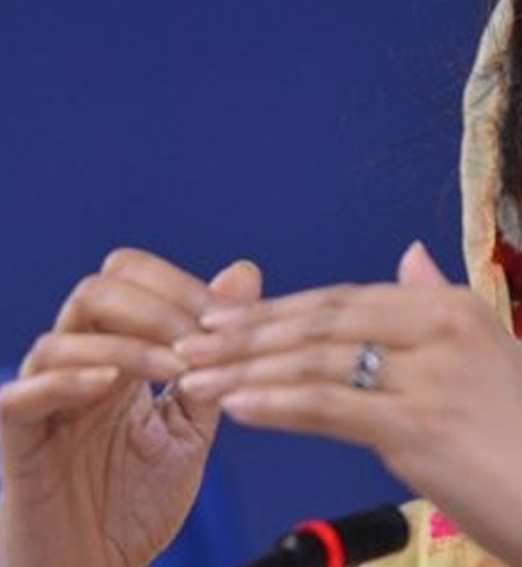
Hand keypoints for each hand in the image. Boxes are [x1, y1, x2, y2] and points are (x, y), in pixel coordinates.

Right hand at [0, 249, 260, 566]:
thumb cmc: (138, 503)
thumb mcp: (193, 422)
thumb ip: (217, 354)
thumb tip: (244, 273)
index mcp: (118, 356)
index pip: (130, 280)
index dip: (178, 285)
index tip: (227, 316)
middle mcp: (77, 368)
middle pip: (98, 291)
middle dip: (159, 305)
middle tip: (201, 338)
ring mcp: (43, 401)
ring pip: (63, 337)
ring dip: (129, 346)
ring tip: (176, 371)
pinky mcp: (17, 441)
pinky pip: (21, 394)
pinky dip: (65, 380)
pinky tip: (109, 385)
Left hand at [175, 243, 521, 566]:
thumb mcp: (492, 357)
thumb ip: (442, 303)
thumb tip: (411, 254)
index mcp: (457, 307)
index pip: (346, 298)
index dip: (278, 309)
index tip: (227, 321)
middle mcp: (445, 328)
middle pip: (324, 321)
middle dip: (249, 333)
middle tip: (191, 343)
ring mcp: (433, 375)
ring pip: (318, 361)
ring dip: (247, 370)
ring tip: (196, 379)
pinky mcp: (420, 425)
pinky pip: (331, 407)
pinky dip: (276, 404)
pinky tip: (237, 407)